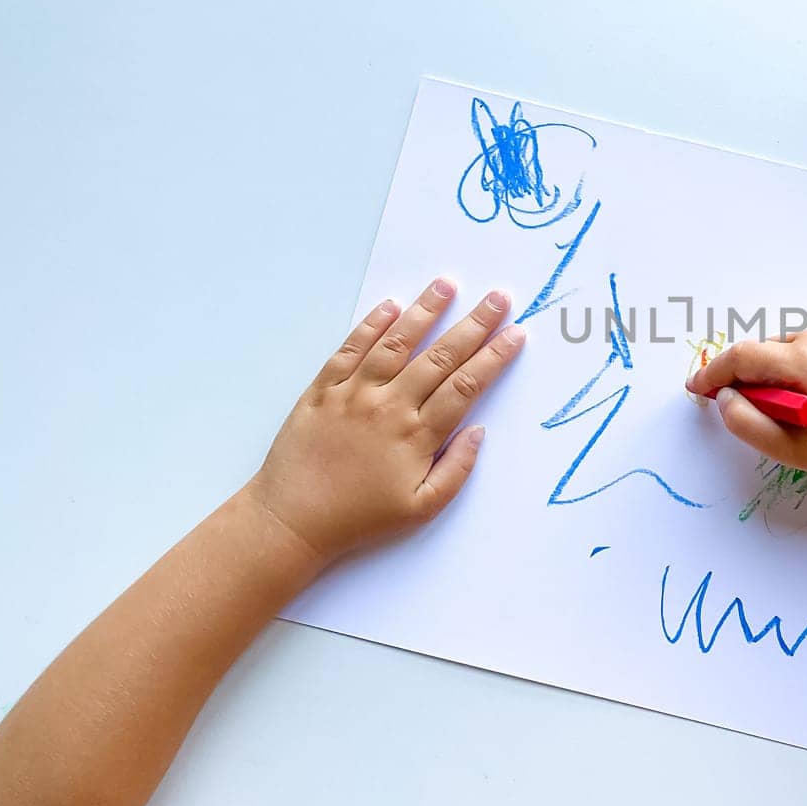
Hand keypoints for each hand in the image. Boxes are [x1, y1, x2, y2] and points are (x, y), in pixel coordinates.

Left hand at [246, 278, 525, 562]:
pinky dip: (370, 326)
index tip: (515, 333)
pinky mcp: (322, 390)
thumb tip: (479, 431)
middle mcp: (388, 406)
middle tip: (498, 298)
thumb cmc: (359, 519)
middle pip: (439, 357)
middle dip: (474, 324)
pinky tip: (390, 306)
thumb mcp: (420, 509)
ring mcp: (353, 394)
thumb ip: (456, 470)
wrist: (291, 521)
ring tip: (447, 284)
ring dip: (424, 311)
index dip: (494, 357)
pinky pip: (349, 350)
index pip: (465, 387)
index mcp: (416, 436)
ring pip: (395, 343)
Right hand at [685, 328, 806, 497]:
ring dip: (773, 370)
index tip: (697, 387)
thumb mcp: (786, 448)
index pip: (745, 355)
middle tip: (743, 407)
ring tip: (783, 407)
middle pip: (765, 348)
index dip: (715, 371)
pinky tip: (806, 397)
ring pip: (786, 346)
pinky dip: (797, 366)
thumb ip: (744, 422)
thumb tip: (724, 397)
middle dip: (747, 374)